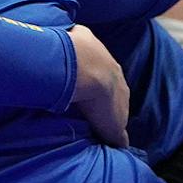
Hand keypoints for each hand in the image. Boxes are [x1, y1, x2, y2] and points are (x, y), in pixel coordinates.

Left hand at [67, 25, 129, 146]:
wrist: (85, 68)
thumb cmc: (99, 100)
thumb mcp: (112, 125)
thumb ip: (117, 136)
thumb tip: (122, 146)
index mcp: (121, 87)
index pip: (118, 98)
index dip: (107, 104)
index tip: (96, 111)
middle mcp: (113, 67)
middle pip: (106, 77)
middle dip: (96, 84)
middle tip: (81, 94)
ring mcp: (98, 50)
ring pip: (92, 60)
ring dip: (83, 67)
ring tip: (68, 77)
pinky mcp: (82, 35)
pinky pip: (78, 39)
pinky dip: (71, 45)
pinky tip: (59, 53)